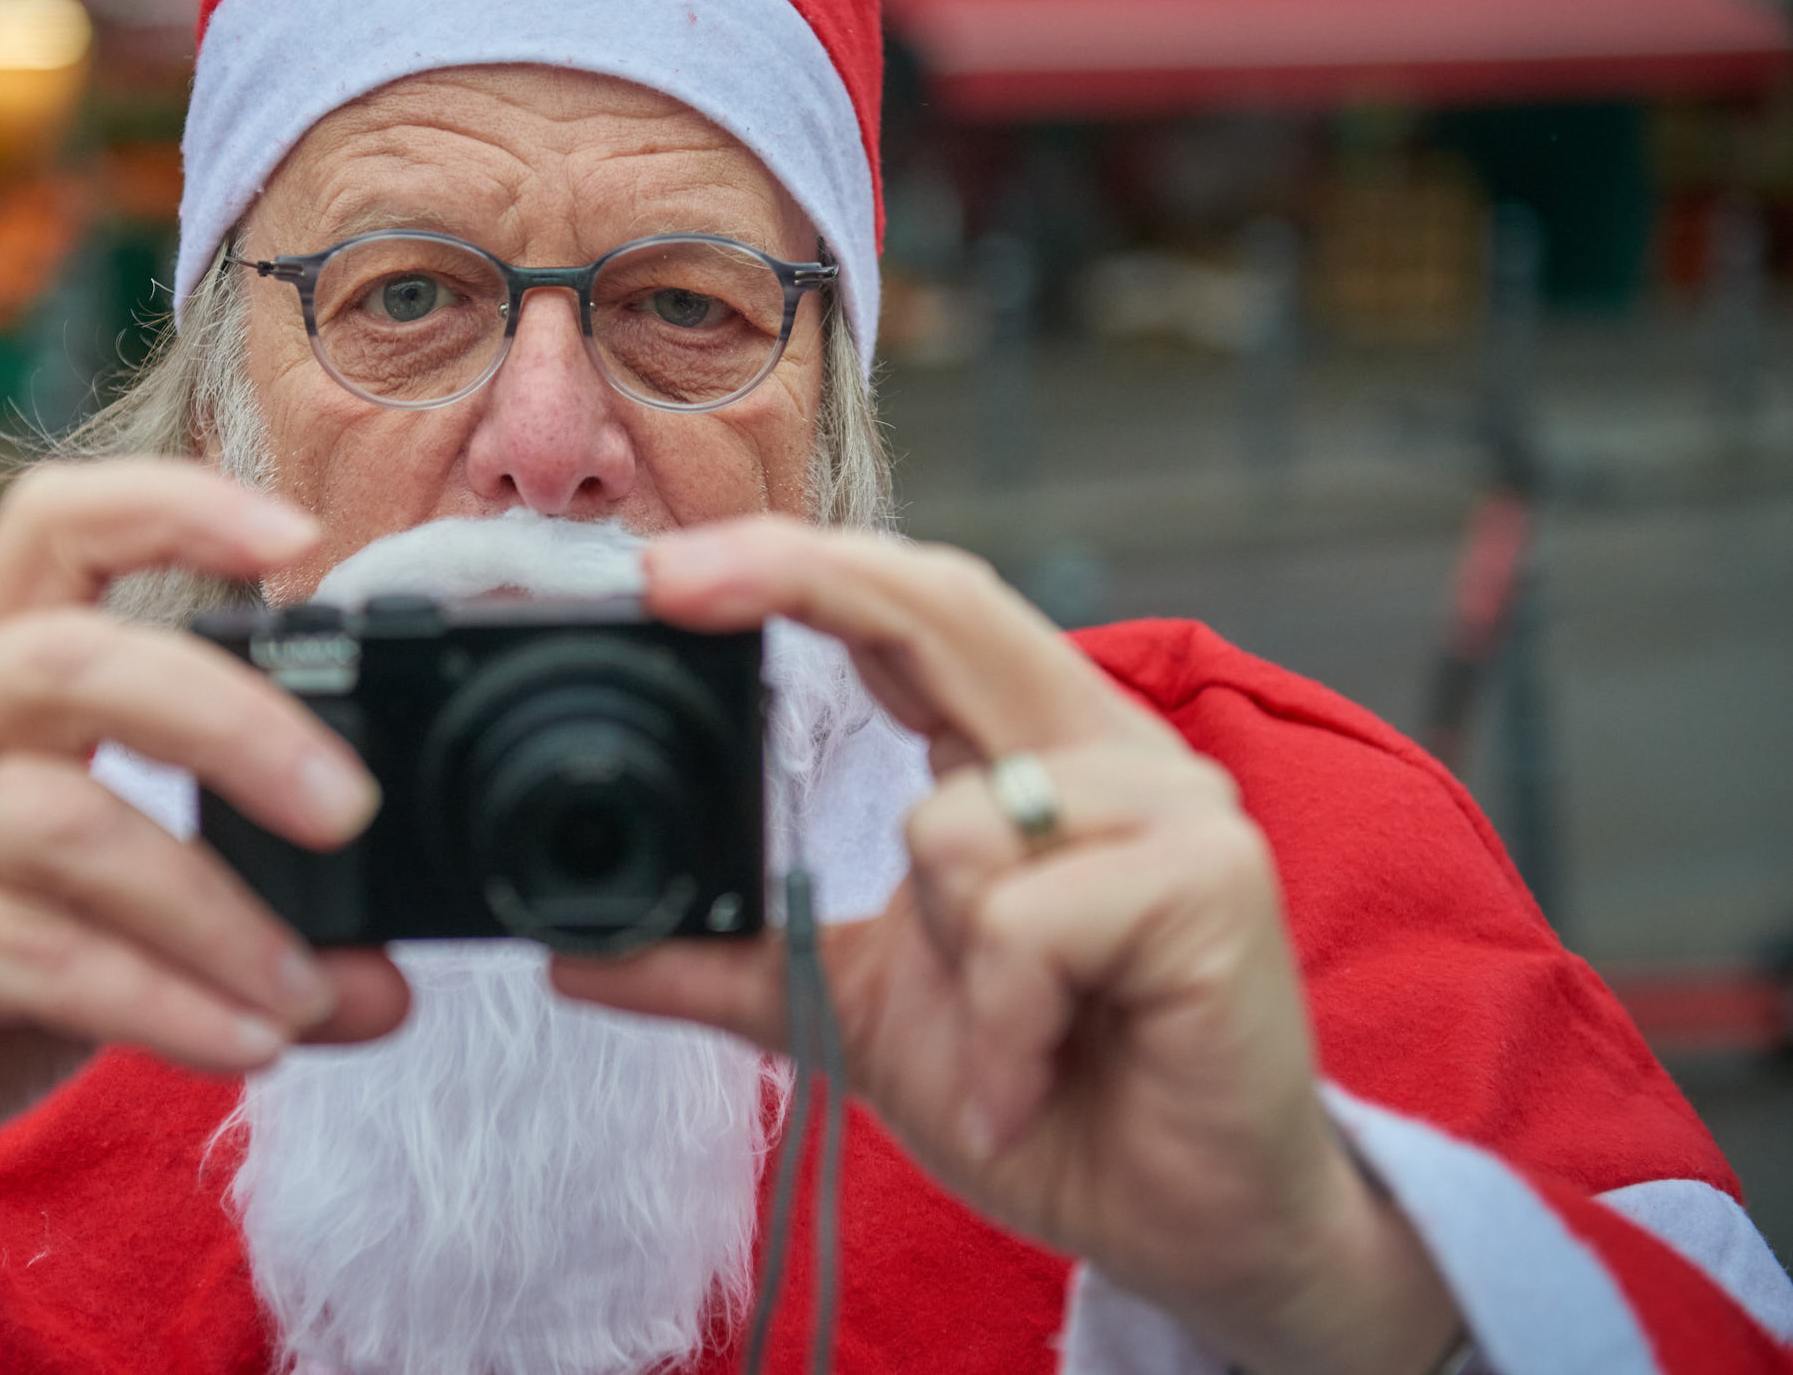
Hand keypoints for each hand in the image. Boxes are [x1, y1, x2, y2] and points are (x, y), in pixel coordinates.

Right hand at [0, 460, 409, 1374]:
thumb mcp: (87, 939)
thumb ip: (218, 926)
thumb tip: (383, 976)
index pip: (56, 527)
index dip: (175, 506)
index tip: (301, 539)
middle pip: (78, 659)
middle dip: (236, 724)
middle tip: (351, 810)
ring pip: (67, 824)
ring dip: (217, 917)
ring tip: (308, 994)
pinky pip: (32, 951)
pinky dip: (160, 1002)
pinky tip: (243, 1045)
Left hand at [554, 518, 1459, 1374]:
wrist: (1176, 1226)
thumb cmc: (1042, 1096)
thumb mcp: (856, 1010)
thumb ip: (733, 964)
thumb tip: (578, 959)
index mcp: (1021, 749)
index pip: (910, 613)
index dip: (793, 567)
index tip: (665, 570)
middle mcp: (1101, 751)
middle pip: (947, 607)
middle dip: (800, 581)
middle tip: (670, 584)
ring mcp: (1170, 805)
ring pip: (953, 824)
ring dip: (940, 954)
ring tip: (1003, 1038)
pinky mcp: (1214, 880)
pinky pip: (1026, 921)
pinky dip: (1002, 1022)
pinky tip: (1034, 1078)